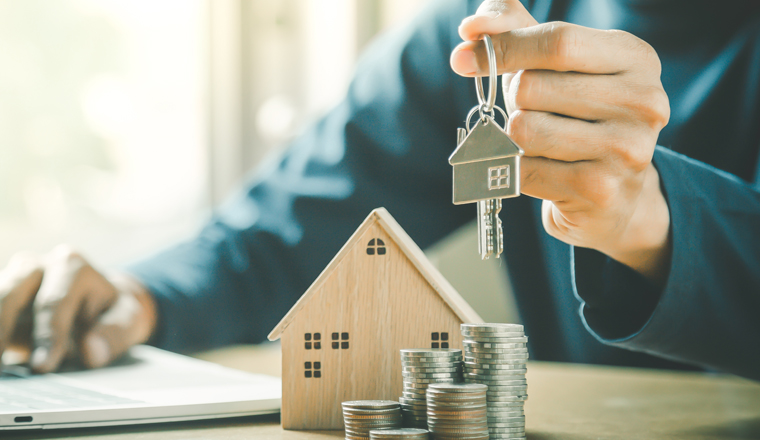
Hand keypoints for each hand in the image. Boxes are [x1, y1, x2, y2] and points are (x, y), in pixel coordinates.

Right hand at [0, 246, 156, 372]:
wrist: (97, 304)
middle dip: (4, 331)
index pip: (53, 303)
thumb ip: (114, 333)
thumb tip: (92, 351)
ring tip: (0, 367)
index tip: (43, 366)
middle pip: (10, 296)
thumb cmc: (112, 312)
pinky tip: (1, 358)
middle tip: (3, 368)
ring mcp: (12, 279)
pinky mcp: (0, 297)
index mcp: (71, 266)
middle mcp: (36, 266)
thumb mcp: (128, 320)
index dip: (47, 336)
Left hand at [450, 1, 671, 285]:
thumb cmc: (576, 118)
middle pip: (531, 87)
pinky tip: (545, 172)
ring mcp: (626, 148)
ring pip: (523, 130)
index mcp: (635, 58)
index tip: (465, 59)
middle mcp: (642, 100)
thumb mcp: (555, 67)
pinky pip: (525, 171)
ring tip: (541, 144)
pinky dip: (519, 171)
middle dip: (514, 101)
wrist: (615, 196)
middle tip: (534, 113)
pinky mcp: (601, 190)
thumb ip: (514, 31)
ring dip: (515, 139)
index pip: (557, 42)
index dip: (505, 48)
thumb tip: (472, 30)